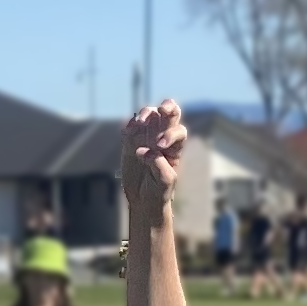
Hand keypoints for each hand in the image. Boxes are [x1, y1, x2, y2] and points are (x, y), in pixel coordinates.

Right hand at [118, 99, 184, 223]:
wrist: (143, 199)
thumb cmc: (159, 191)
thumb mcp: (165, 182)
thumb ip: (159, 165)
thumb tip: (144, 150)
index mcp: (176, 146)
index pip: (179, 131)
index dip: (171, 134)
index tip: (160, 146)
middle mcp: (163, 136)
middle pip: (169, 114)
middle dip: (168, 107)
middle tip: (162, 109)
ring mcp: (146, 136)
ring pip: (149, 114)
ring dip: (146, 113)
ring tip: (140, 122)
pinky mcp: (130, 140)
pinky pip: (130, 126)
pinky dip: (129, 124)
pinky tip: (127, 132)